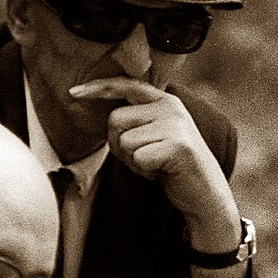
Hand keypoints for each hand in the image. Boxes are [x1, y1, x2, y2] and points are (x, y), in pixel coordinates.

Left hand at [70, 77, 240, 251]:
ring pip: (124, 141)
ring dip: (132, 160)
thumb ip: (135, 120)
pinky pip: (137, 157)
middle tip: (142, 157)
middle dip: (119, 145)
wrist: (205, 192)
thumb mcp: (154, 134)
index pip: (126, 85)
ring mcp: (176, 125)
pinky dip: (143, 171)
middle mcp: (171, 107)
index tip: (73, 93)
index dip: (98, 88)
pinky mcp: (177, 146)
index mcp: (164, 100)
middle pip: (115, 120)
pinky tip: (161, 172)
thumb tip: (106, 115)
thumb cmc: (170, 165)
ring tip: (155, 164)